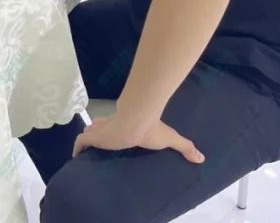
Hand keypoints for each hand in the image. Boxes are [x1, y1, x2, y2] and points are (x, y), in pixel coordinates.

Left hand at [72, 114, 204, 162]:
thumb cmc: (151, 129)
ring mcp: (101, 131)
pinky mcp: (93, 137)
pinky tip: (76, 157)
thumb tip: (202, 157)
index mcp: (126, 123)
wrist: (137, 122)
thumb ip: (185, 147)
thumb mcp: (171, 139)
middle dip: (98, 133)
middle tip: (99, 145)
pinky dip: (77, 149)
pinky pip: (80, 143)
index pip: (115, 122)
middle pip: (100, 127)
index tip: (111, 136)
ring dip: (88, 139)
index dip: (111, 127)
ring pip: (89, 133)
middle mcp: (111, 125)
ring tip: (88, 152)